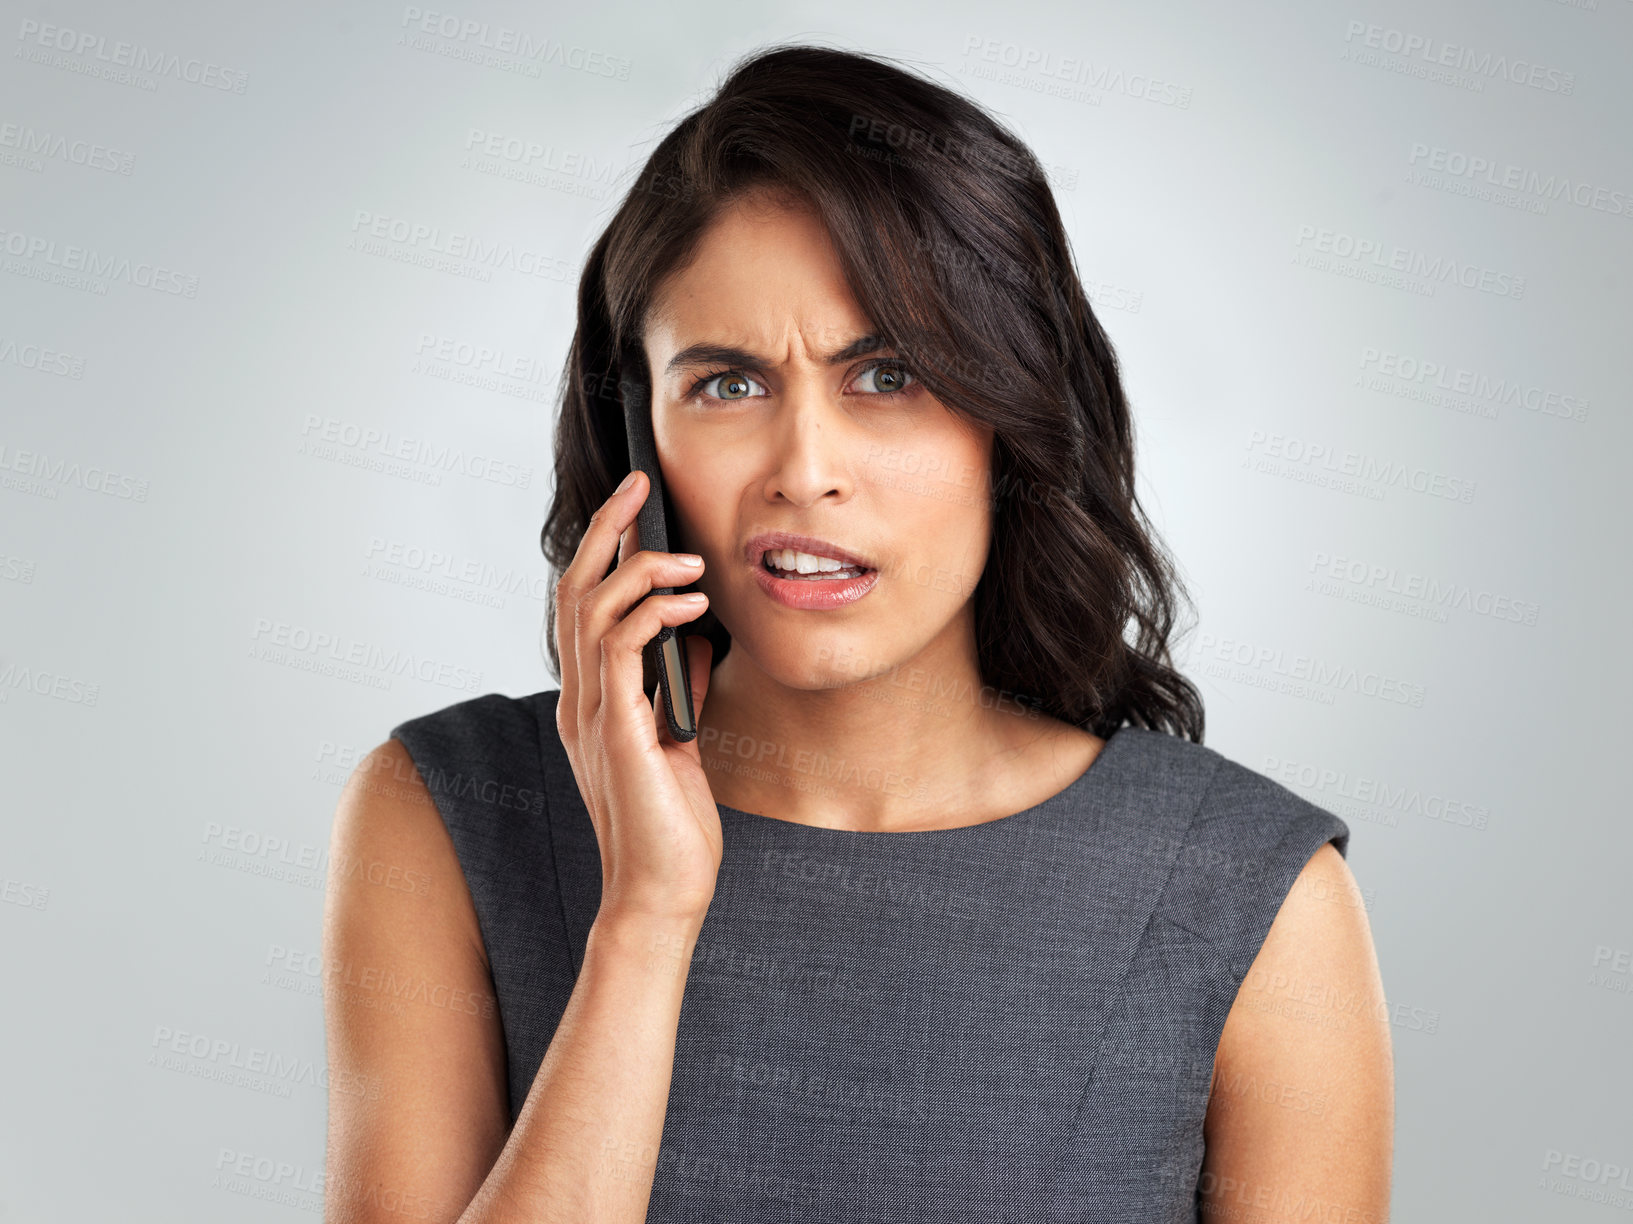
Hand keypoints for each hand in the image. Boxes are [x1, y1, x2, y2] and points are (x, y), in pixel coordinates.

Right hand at [553, 469, 720, 927]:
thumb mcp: (678, 735)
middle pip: (573, 589)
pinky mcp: (616, 732)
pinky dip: (653, 613)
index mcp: (591, 698)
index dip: (602, 548)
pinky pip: (620, 649)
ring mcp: (592, 715)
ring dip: (640, 568)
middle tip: (641, 486)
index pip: (582, 603)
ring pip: (591, 609)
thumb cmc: (672, 821)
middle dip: (607, 529)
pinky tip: (692, 605)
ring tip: (690, 559)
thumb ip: (674, 681)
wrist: (663, 890)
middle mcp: (581, 699)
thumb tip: (691, 630)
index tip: (635, 505)